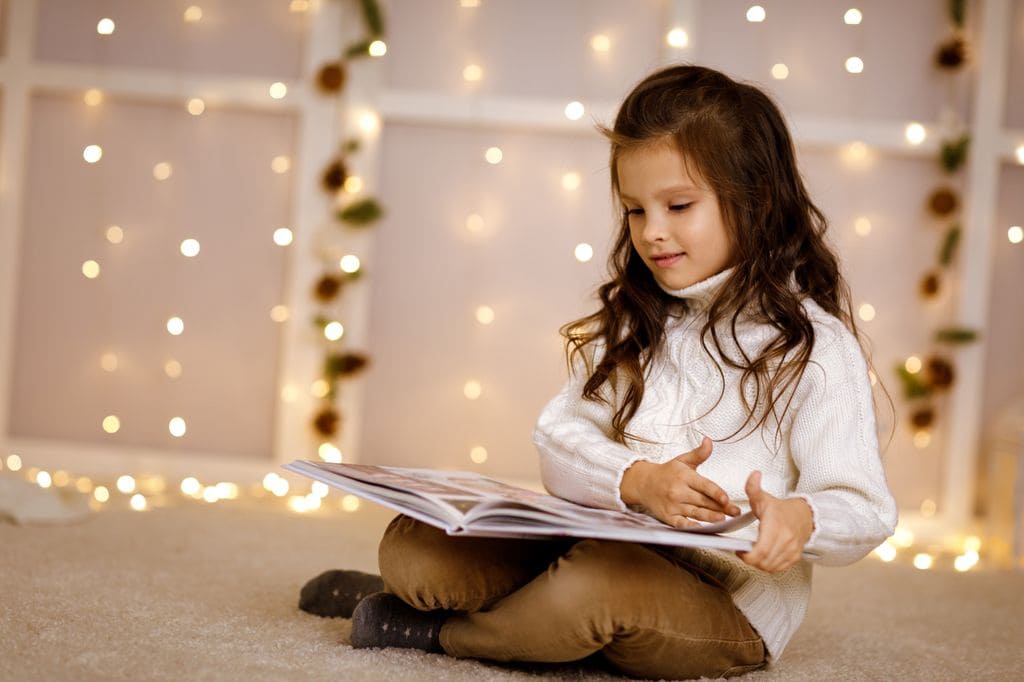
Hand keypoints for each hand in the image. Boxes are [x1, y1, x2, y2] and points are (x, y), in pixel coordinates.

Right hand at [620, 437, 741, 528]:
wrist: (643, 483)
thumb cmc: (667, 472)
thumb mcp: (683, 460)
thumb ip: (699, 453)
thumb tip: (709, 441)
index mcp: (684, 476)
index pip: (704, 485)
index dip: (716, 492)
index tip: (726, 498)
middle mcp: (678, 491)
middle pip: (703, 501)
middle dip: (720, 507)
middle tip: (735, 512)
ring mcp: (673, 505)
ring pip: (695, 512)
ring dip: (709, 517)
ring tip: (722, 520)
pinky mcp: (668, 516)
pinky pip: (681, 523)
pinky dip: (690, 527)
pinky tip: (700, 529)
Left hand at [738, 471, 813, 572]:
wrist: (803, 516)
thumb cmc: (780, 509)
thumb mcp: (763, 497)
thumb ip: (753, 487)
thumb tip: (754, 475)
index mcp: (776, 525)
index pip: (761, 549)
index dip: (747, 555)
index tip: (739, 550)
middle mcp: (786, 539)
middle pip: (764, 561)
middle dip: (750, 559)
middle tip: (743, 551)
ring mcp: (791, 550)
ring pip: (770, 566)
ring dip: (758, 563)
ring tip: (752, 553)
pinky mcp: (794, 557)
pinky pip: (778, 568)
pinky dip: (768, 566)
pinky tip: (763, 556)